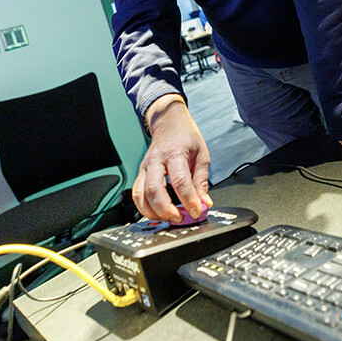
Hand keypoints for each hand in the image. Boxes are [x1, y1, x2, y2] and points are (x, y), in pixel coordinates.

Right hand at [131, 95, 212, 222]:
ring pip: (141, 194)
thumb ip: (202, 180)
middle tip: (179, 218)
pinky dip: (144, 207)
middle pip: (154, 189)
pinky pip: (136, 194)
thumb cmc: (186, 137)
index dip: (188, 200)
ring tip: (168, 218)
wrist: (169, 122)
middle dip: (166, 209)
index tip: (196, 211)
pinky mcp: (140, 173)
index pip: (180, 181)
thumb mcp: (202, 154)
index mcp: (174, 153)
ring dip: (153, 211)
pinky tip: (156, 213)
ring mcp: (145, 167)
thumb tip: (204, 202)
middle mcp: (156, 160)